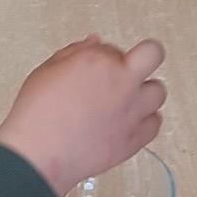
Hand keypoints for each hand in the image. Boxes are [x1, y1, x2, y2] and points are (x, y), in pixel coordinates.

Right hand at [0, 35, 166, 195]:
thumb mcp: (48, 70)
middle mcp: (123, 83)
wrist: (39, 154)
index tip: (95, 68)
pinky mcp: (136, 139)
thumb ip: (75, 52)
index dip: (105, 56)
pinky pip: (155, 123)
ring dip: (144, 92)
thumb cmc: (37, 112)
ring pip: (158, 91)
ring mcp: (133, 111)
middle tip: (129, 71)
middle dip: (144, 57)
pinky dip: (146, 121)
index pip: (114, 47)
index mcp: (100, 61)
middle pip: (154, 54)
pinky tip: (128, 122)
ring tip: (123, 102)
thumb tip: (94, 42)